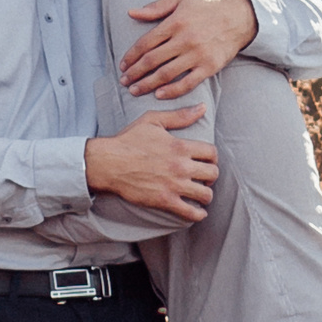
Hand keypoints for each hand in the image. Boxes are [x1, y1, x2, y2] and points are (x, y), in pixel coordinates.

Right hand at [86, 110, 217, 220]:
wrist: (109, 163)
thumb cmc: (129, 140)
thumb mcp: (153, 121)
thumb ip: (179, 116)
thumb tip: (202, 107)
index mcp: (180, 146)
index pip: (211, 153)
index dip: (212, 158)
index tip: (207, 161)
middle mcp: (181, 166)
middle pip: (212, 174)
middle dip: (211, 176)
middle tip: (204, 178)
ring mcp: (174, 185)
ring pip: (205, 194)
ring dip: (206, 195)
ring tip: (200, 194)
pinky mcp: (164, 201)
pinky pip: (190, 212)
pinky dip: (198, 214)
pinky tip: (198, 213)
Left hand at [120, 0, 257, 97]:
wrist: (241, 17)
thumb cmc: (207, 6)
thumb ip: (156, 6)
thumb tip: (131, 13)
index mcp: (175, 21)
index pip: (146, 42)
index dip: (131, 56)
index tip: (122, 65)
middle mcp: (185, 39)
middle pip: (152, 60)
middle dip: (135, 73)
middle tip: (124, 81)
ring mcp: (197, 54)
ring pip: (166, 74)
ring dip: (147, 84)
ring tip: (135, 90)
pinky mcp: (209, 67)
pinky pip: (187, 83)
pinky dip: (172, 91)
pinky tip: (159, 95)